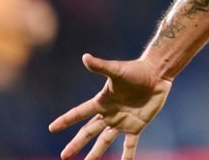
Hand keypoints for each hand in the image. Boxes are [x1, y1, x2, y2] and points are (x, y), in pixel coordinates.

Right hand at [49, 53, 171, 158]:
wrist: (156, 74)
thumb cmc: (135, 70)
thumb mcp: (116, 70)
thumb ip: (101, 66)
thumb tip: (85, 57)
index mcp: (102, 102)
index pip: (79, 113)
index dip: (66, 120)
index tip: (52, 128)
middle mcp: (109, 114)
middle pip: (88, 132)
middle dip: (76, 144)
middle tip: (64, 157)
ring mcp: (122, 121)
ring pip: (104, 141)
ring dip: (95, 154)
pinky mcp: (136, 126)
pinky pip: (129, 144)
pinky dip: (127, 155)